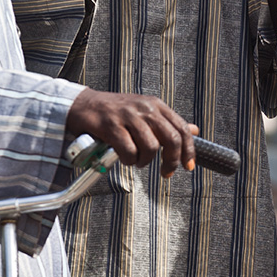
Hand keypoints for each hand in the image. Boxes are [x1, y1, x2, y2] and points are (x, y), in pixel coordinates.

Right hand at [66, 88, 196, 175]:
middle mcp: (145, 108)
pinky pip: (128, 151)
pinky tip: (124, 157)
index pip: (182, 128)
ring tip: (137, 160)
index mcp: (156, 105)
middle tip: (166, 172)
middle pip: (171, 138)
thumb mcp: (145, 111)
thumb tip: (194, 130)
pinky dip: (128, 160)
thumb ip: (168, 122)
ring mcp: (128, 116)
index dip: (188, 150)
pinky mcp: (111, 125)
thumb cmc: (114, 111)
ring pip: (151, 147)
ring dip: (145, 161)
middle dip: (171, 160)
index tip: (188, 165)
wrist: (83, 104)